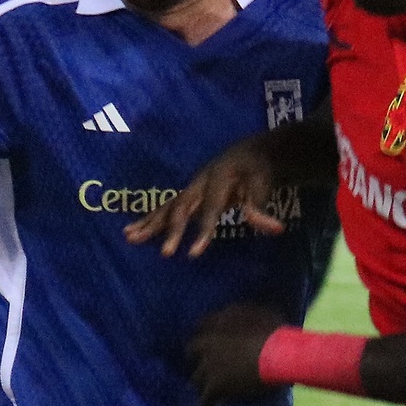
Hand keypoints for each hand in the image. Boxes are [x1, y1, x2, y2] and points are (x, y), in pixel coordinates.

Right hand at [127, 135, 289, 256]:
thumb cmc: (259, 171)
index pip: (210, 208)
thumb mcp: (265, 186)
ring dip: (149, 222)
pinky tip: (133, 231)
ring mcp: (190, 186)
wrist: (251, 151)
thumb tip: (275, 229)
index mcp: (219, 178)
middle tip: (165, 254)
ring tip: (129, 237)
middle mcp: (199, 181)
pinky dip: (149, 219)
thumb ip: (263, 209)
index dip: (202, 231)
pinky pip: (165, 207)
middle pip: (182, 207)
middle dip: (173, 230)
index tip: (193, 254)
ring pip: (168, 206)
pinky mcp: (187, 193)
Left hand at [186, 302, 284, 405]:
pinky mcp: (215, 387)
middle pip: (191, 352)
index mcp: (219, 322)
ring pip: (196, 379)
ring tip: (210, 394)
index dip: (205, 333)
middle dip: (196, 360)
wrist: (281, 355)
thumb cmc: (278, 333)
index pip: (201, 325)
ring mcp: (209, 366)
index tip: (209, 340)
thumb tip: (246, 315)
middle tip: (207, 367)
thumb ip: (247, 313)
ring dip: (203, 385)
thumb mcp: (262, 313)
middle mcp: (208, 342)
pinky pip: (204, 403)